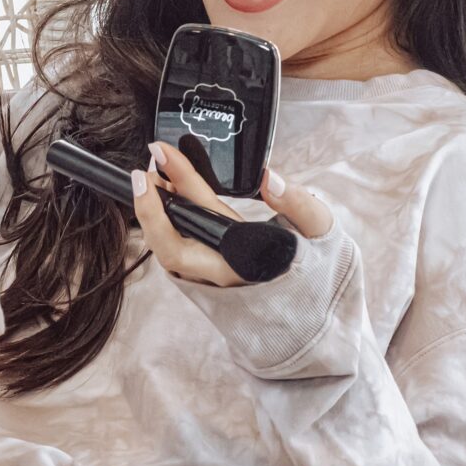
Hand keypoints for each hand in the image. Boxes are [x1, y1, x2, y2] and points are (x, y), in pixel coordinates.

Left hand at [131, 141, 334, 286]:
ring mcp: (210, 280)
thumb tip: (269, 177)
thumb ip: (298, 204)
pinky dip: (167, 223)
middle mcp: (222, 275)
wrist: (318, 313)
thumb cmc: (319, 271)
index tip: (162, 152)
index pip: (204, 216)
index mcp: (246, 261)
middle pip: (169, 247)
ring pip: (169, 251)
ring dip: (155, 215)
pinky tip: (170, 197)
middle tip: (145, 168)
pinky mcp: (208, 278)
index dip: (181, 181)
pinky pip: (177, 251)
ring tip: (156, 177)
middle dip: (149, 208)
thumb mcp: (320, 232)